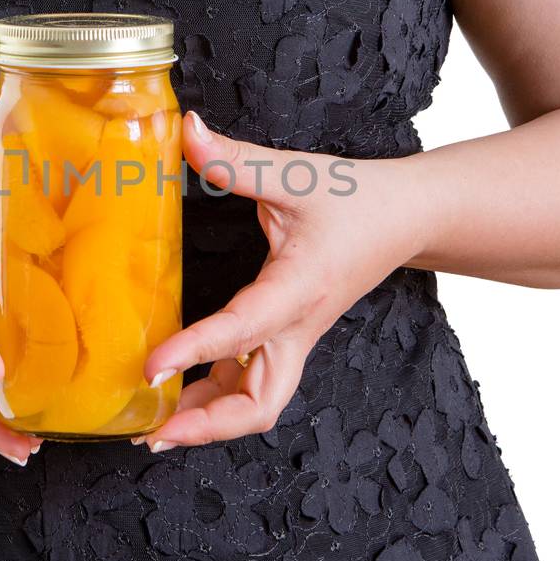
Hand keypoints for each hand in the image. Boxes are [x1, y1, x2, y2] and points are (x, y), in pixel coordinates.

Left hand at [137, 111, 425, 450]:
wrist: (409, 217)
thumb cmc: (358, 199)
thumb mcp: (297, 174)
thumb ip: (236, 159)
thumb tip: (185, 128)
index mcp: (298, 290)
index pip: (242, 331)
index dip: (194, 351)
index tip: (150, 367)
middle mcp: (297, 328)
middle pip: (258, 404)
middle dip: (206, 426)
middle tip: (152, 432)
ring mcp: (295, 339)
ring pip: (256, 402)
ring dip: (207, 420)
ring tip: (152, 426)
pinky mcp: (289, 337)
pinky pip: (252, 381)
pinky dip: (215, 397)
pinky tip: (177, 396)